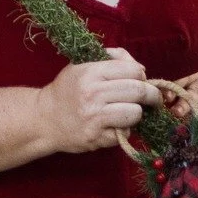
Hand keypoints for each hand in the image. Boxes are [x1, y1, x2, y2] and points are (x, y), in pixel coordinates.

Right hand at [38, 47, 161, 153]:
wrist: (43, 119)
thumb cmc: (66, 90)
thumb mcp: (82, 65)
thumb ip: (112, 59)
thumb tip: (141, 67)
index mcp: (90, 72)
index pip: (132, 70)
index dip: (142, 75)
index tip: (142, 80)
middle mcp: (92, 94)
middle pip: (139, 91)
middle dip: (152, 96)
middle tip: (154, 99)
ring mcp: (94, 117)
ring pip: (135, 113)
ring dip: (137, 113)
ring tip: (129, 112)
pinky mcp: (96, 137)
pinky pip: (125, 132)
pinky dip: (125, 129)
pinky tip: (114, 125)